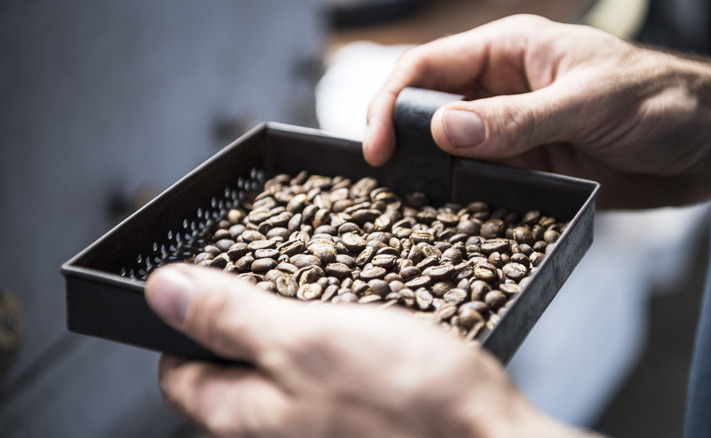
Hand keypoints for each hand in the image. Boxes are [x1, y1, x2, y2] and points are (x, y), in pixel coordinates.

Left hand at [145, 264, 591, 437]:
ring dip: (295, 321)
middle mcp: (276, 429)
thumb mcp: (307, 340)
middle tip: (268, 273)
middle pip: (232, 368)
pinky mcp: (359, 414)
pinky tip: (360, 318)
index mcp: (245, 414)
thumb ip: (232, 318)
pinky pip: (328, 370)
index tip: (198, 283)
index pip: (179, 373)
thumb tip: (165, 293)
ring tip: (321, 289)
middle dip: (242, 314)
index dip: (181, 322)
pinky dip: (333, 336)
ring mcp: (319, 424)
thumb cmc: (408, 403)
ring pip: (284, 365)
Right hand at [364, 14, 710, 207]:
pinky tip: (454, 216)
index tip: (377, 145)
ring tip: (409, 203)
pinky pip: (481, 183)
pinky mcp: (526, 169)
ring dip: (431, 174)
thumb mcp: (586, 101)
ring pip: (450, 152)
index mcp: (509, 52)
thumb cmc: (660, 98)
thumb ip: (515, 120)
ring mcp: (511, 132)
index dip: (392, 102)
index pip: (428, 67)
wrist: (706, 143)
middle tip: (384, 177)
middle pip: (428, 110)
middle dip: (401, 139)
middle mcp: (501, 90)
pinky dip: (464, 199)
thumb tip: (446, 130)